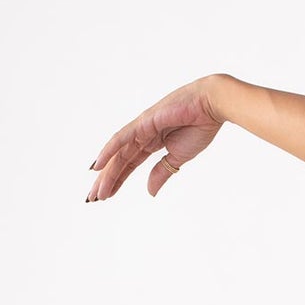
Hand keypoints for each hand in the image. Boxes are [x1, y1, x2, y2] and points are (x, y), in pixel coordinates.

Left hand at [86, 74, 225, 199]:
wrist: (211, 106)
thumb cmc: (199, 126)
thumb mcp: (178, 157)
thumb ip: (162, 173)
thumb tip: (150, 192)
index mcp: (151, 142)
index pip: (129, 164)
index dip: (117, 179)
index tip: (106, 195)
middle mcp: (142, 134)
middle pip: (119, 160)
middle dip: (107, 180)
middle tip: (92, 198)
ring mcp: (141, 127)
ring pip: (118, 154)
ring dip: (106, 173)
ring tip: (95, 192)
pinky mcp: (144, 121)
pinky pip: (122, 138)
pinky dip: (108, 150)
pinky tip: (97, 166)